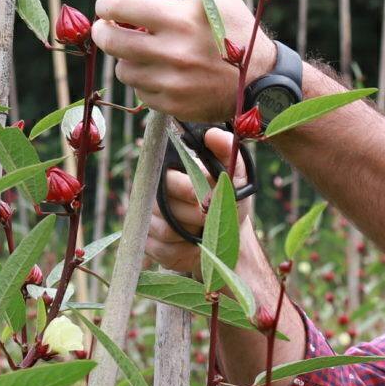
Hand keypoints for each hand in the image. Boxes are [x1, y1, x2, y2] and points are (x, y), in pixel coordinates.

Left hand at [91, 0, 263, 126]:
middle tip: (107, 27)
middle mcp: (172, 53)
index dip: (107, 3)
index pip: (120, 7)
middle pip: (111, 41)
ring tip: (139, 51)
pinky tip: (158, 72)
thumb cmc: (239, 31)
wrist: (262, 81)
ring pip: (123, 69)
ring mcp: (171, 83)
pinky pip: (140, 93)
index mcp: (181, 20)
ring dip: (125, 58)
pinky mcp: (173, 106)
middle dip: (103, 31)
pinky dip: (143, 82)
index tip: (108, 5)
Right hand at [147, 126, 250, 276]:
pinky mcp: (150, 245)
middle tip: (210, 217)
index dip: (188, 190)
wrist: (228, 236)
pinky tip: (195, 246)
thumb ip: (227, 152)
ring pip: (163, 230)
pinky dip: (184, 251)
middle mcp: (153, 195)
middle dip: (194, 215)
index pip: (167, 179)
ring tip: (204, 231)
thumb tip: (212, 134)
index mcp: (169, 174)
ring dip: (189, 234)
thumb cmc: (228, 201)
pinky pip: (162, 250)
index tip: (207, 198)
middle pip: (163, 207)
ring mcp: (149, 221)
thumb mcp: (235, 176)